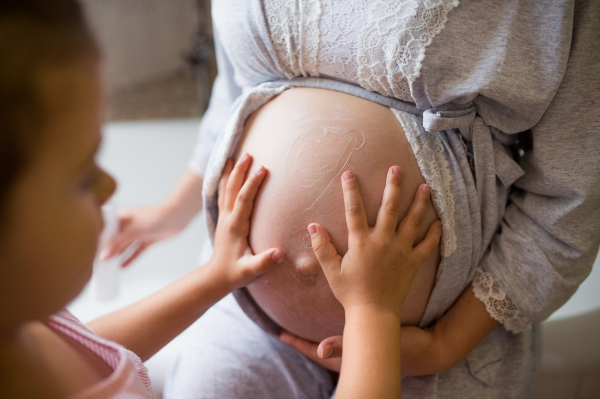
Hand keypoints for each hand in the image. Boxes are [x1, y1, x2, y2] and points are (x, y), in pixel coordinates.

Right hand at [100, 169, 203, 266]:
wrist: (177, 216)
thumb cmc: (154, 217)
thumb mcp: (133, 230)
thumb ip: (118, 243)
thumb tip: (103, 256)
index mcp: (120, 217)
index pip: (104, 228)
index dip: (96, 239)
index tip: (87, 250)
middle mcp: (127, 224)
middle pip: (113, 239)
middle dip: (105, 250)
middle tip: (95, 263)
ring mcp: (138, 232)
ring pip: (124, 246)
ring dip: (116, 256)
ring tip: (106, 268)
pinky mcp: (148, 239)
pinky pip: (136, 251)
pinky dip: (130, 259)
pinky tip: (122, 268)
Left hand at [208, 154, 283, 288]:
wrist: (216, 277)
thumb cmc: (235, 273)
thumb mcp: (250, 271)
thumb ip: (264, 262)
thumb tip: (279, 253)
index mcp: (235, 226)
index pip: (244, 199)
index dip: (252, 184)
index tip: (263, 169)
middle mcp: (227, 218)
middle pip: (232, 188)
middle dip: (241, 170)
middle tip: (249, 153)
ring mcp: (223, 217)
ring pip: (225, 188)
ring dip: (231, 171)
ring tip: (236, 155)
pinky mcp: (223, 218)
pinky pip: (222, 194)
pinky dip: (224, 180)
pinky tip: (227, 171)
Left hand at [280, 327, 444, 376]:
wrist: (432, 348)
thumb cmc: (405, 347)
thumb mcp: (375, 343)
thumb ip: (346, 345)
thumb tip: (320, 350)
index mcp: (350, 358)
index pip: (316, 353)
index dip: (298, 344)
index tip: (281, 334)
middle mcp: (353, 356)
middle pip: (319, 350)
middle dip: (302, 341)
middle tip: (285, 330)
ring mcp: (361, 352)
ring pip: (332, 345)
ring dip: (316, 338)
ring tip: (301, 324)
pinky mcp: (370, 346)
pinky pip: (347, 340)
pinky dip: (334, 334)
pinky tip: (331, 320)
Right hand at [308, 166, 441, 316]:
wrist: (373, 314)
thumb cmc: (350, 293)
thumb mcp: (331, 271)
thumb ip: (321, 247)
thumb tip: (312, 226)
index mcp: (361, 242)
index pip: (353, 210)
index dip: (350, 190)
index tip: (349, 173)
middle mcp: (382, 242)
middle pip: (389, 207)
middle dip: (393, 186)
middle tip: (396, 168)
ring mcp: (400, 251)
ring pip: (412, 221)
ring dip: (419, 203)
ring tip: (425, 187)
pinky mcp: (412, 263)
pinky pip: (427, 246)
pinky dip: (434, 234)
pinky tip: (439, 221)